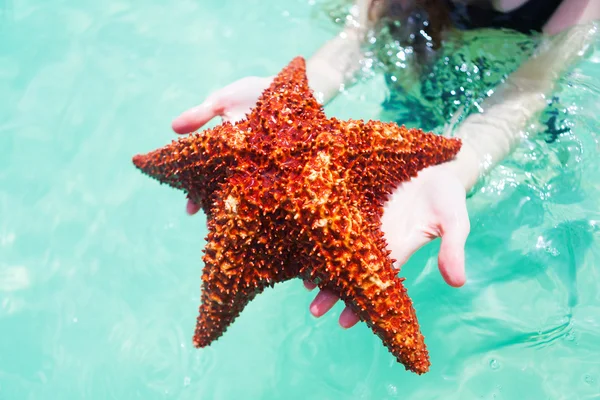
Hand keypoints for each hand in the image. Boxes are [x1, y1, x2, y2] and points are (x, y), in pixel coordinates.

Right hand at [171, 76, 273, 213]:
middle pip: (226, 191)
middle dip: (218, 208)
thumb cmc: (254, 93)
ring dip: (241, 208)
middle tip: (213, 226)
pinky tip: (264, 210)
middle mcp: (243, 165)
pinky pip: (275, 184)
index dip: (196, 194)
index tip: (190, 209)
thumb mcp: (222, 101)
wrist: (290, 87)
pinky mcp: (285, 166)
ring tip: (235, 223)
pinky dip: (268, 195)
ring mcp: (263, 167)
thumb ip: (200, 115)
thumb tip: (173, 128)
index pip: (205, 178)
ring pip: (248, 193)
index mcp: (224, 152)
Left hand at [305, 162, 469, 327]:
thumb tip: (457, 283)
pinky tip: (301, 241)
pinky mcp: (355, 193)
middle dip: (333, 291)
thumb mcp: (455, 221)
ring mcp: (363, 215)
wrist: (437, 162)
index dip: (360, 302)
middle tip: (314, 311)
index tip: (344, 322)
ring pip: (338, 246)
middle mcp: (376, 236)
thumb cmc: (447, 194)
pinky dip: (319, 229)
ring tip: (304, 285)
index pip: (375, 281)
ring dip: (321, 264)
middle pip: (350, 269)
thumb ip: (452, 249)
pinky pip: (334, 215)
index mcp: (397, 247)